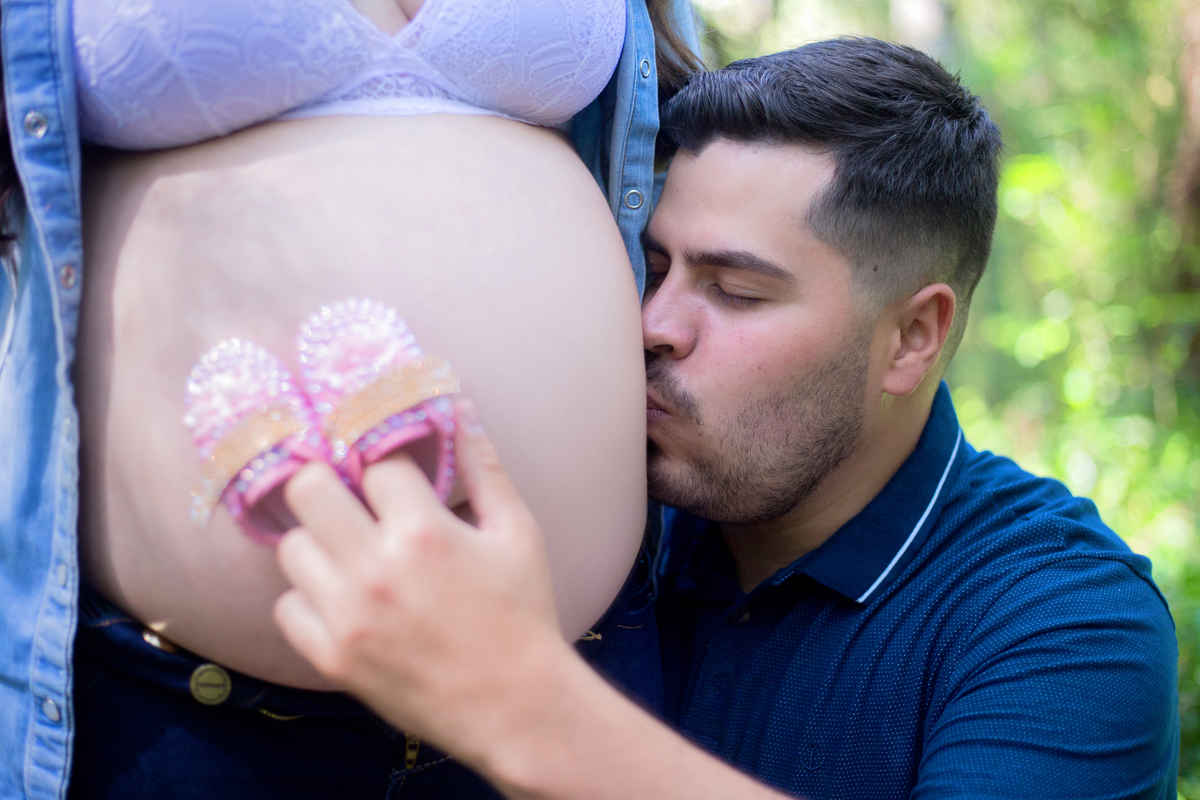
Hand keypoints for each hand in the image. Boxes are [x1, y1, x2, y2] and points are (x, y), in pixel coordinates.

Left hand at [273, 398, 574, 767]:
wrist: (515, 707)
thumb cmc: (522, 615)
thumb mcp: (518, 533)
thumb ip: (484, 468)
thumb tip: (461, 410)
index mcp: (424, 532)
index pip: (376, 462)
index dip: (387, 463)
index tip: (392, 475)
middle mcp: (375, 569)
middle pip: (307, 488)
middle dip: (330, 482)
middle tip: (351, 498)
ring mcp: (346, 616)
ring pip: (291, 547)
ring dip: (320, 542)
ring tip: (353, 553)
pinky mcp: (331, 657)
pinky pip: (286, 606)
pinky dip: (309, 598)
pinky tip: (345, 599)